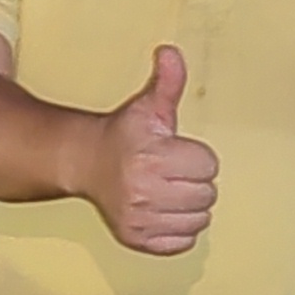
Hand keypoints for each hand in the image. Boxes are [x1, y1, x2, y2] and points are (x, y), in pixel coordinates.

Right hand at [84, 45, 217, 256]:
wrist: (85, 163)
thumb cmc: (124, 135)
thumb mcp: (148, 106)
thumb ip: (168, 82)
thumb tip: (172, 52)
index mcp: (152, 158)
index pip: (209, 166)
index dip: (197, 157)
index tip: (177, 152)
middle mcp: (144, 192)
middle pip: (207, 195)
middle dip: (195, 181)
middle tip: (173, 172)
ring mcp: (140, 219)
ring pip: (199, 220)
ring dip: (190, 206)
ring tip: (169, 190)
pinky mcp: (137, 239)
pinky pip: (183, 242)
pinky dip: (179, 228)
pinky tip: (164, 210)